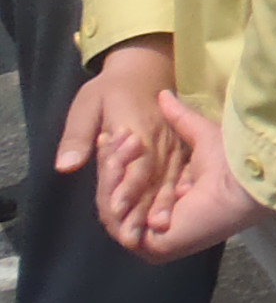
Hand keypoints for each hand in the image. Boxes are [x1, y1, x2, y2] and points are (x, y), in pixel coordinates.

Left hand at [61, 33, 183, 239]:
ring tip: (156, 230)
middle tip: (134, 237)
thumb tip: (66, 165)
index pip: (136, 164)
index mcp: (138, 130)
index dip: (127, 188)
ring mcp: (175, 146)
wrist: (147, 65)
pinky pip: (181, 175)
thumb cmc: (113, 87)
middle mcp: (160, 141)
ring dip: (163, 206)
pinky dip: (177, 194)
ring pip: (170, 180)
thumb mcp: (88, 103)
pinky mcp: (182, 149)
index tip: (116, 210)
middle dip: (143, 208)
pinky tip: (174, 212)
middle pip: (154, 179)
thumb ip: (78, 136)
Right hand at [115, 89, 275, 261]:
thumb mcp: (197, 133)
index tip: (109, 135)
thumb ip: (179, 118)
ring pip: (114, 210)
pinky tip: (117, 168)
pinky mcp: (154, 247)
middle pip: (117, 198)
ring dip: (110, 176)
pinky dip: (113, 197)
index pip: (129, 185)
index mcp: (169, 200)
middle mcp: (159, 221)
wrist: (245, 179)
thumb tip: (164, 94)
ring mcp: (155, 237)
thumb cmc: (231, 158)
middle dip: (110, 165)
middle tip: (110, 138)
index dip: (117, 161)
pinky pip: (120, 225)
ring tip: (117, 146)